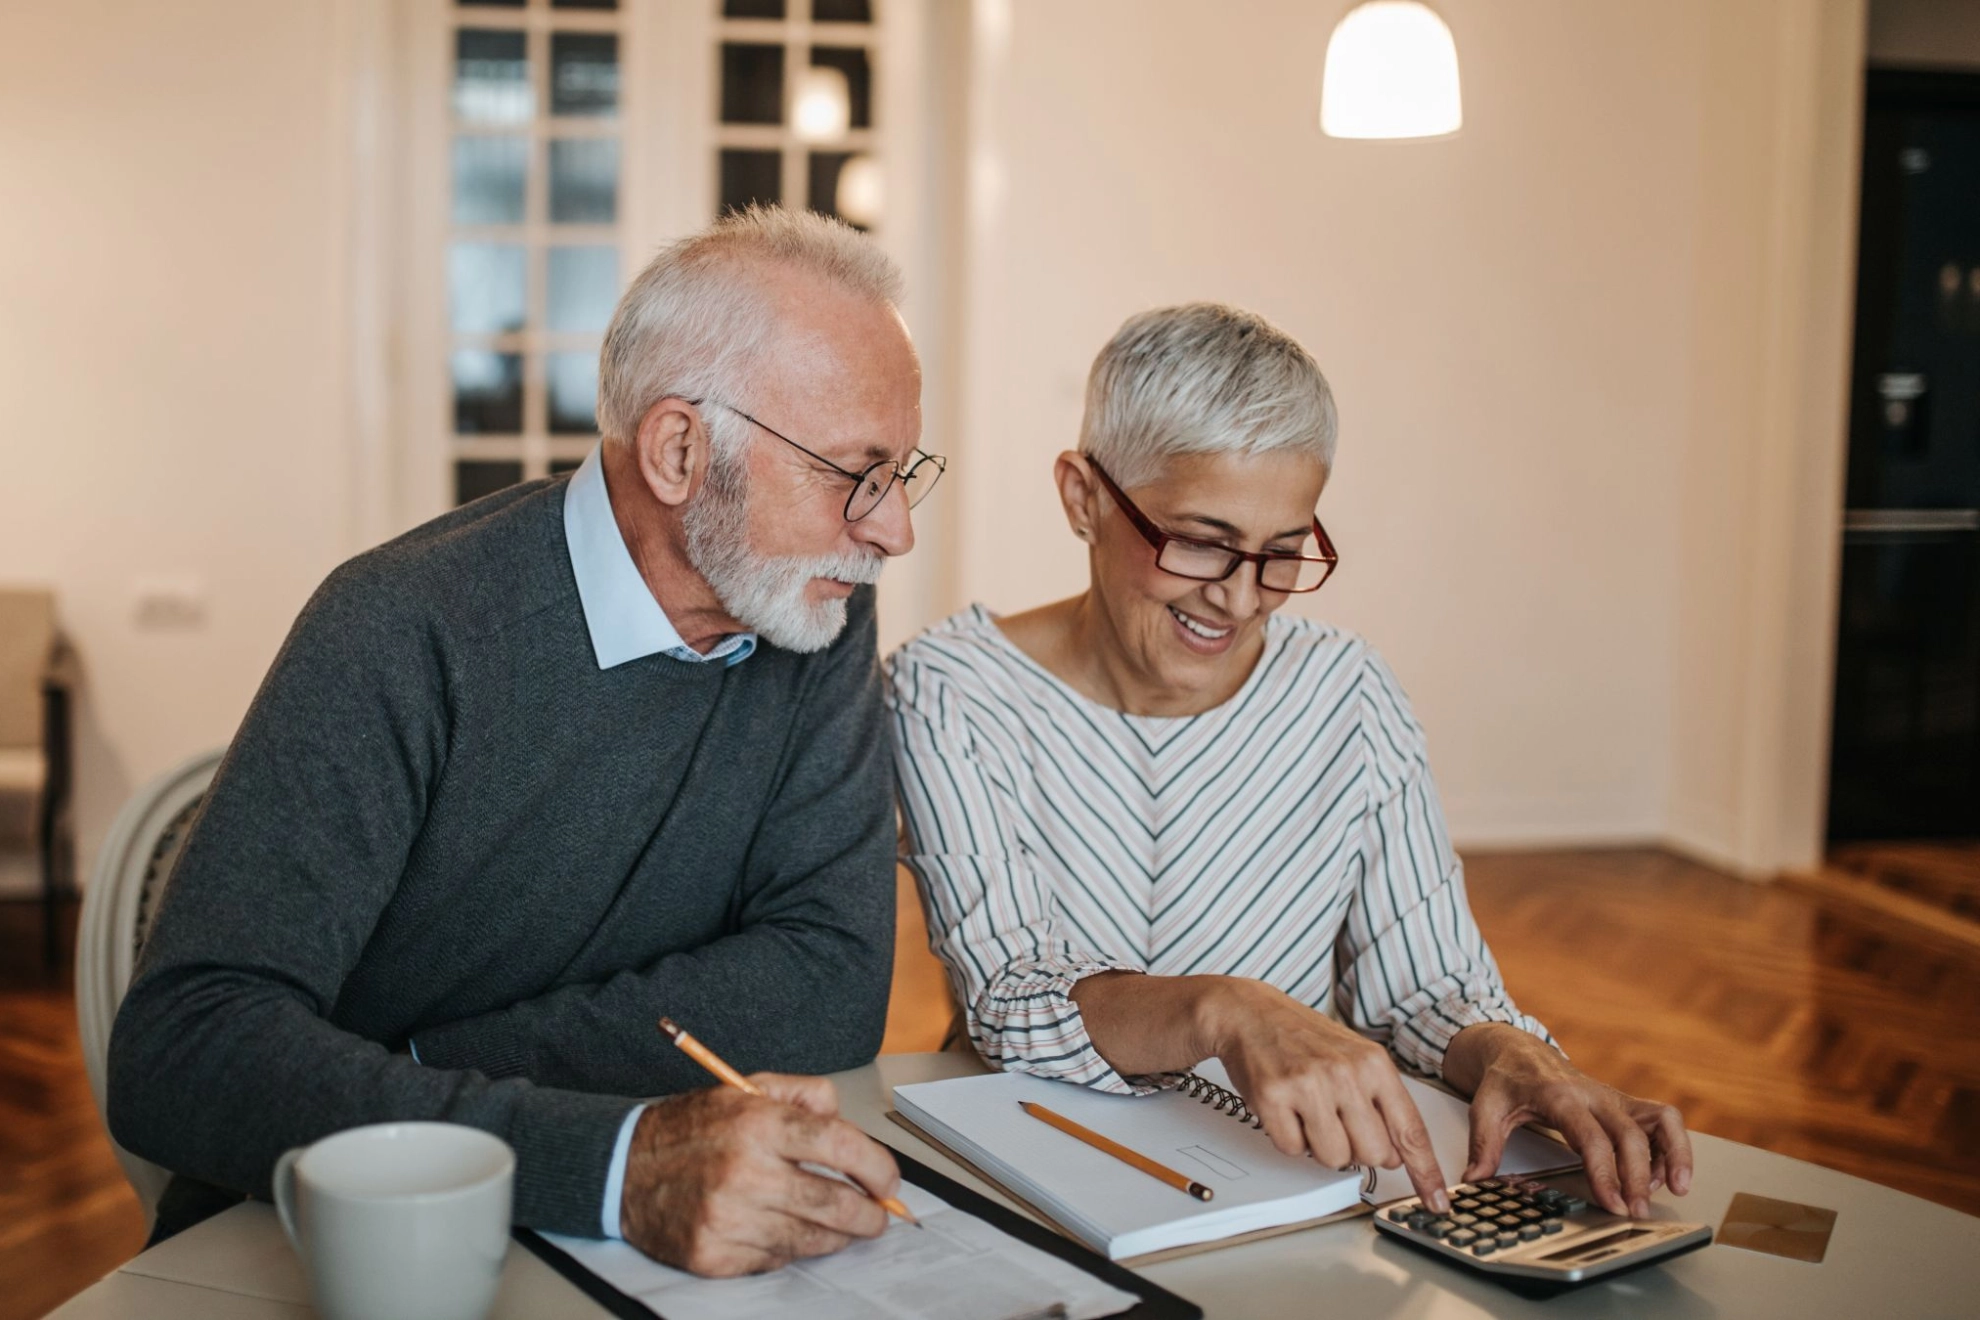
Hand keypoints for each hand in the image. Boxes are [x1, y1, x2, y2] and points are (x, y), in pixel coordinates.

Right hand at [619, 1073, 901, 1275]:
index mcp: (757, 1123)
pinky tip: (789, 1232)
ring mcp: (728, 1219)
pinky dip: (790, 1249)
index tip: (889, 1182)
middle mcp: (744, 1172)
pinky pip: (774, 1260)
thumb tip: (846, 1121)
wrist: (622, 1169)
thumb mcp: (747, 1089)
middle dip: (869, 1215)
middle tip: (879, 1216)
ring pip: (809, 1239)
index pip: (839, 1145)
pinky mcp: (713, 1255)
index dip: (877, 1167)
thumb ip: (803, 1094)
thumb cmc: (692, 1129)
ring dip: (836, 1237)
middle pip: (833, 1203)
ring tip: (845, 1227)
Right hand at [1203, 980, 1451, 1212]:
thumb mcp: (1356, 1058)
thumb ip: (1381, 1104)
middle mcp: (1345, 1073)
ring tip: (1309, 1113)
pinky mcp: (1272, 1096)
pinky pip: (1293, 1149)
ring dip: (1321, 1147)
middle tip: (1338, 1123)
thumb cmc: (1304, 1038)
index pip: (1410, 1130)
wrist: (1250, 1013)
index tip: (1436, 1200)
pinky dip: (1290, 1138)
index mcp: (1374, 1064)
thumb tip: (1396, 1156)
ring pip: (1334, 1158)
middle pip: (1373, 1154)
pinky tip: (1286, 1109)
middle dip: (1357, 1151)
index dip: (1425, 1172)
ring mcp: (1308, 1085)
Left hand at [1446, 1024, 1691, 1218]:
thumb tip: (1475, 1179)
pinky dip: (1672, 1146)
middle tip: (1637, 1211)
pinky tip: (1664, 1174)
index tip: (1612, 1203)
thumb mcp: (1485, 1107)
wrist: (1518, 1050)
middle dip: (1639, 1175)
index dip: (1605, 1171)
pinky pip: (1662, 1120)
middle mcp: (1594, 1094)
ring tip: (1675, 1188)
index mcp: (1560, 1095)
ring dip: (1675, 1153)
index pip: (1591, 1137)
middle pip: (1630, 1134)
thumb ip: (1483, 1144)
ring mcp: (1613, 1098)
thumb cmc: (1506, 1080)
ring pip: (1661, 1119)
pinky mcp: (1624, 1104)